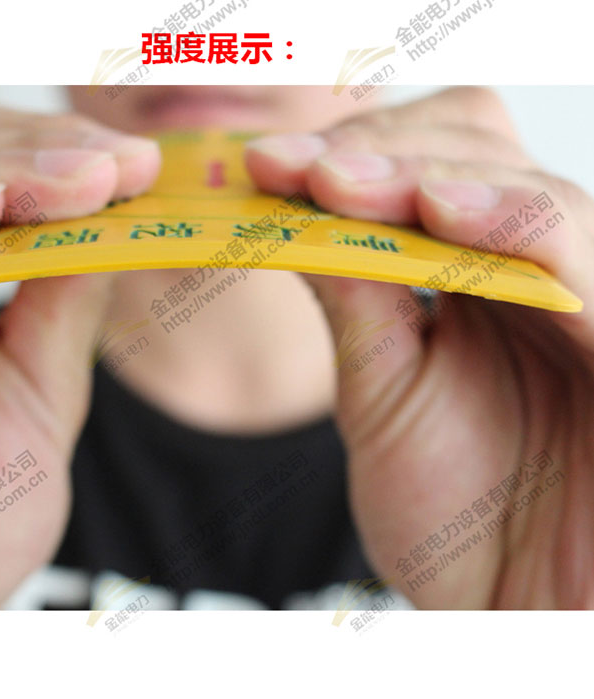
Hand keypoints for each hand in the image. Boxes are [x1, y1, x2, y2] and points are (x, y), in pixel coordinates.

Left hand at [244, 87, 593, 608]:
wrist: (519, 615)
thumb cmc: (461, 525)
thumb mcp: (383, 397)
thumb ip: (356, 299)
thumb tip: (297, 212)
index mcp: (480, 283)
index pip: (423, 170)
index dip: (347, 156)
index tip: (263, 166)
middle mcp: (542, 276)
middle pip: (473, 151)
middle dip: (375, 151)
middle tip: (292, 167)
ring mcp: (590, 300)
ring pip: (524, 190)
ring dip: (419, 173)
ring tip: (335, 181)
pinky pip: (583, 252)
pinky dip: (514, 220)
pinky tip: (437, 208)